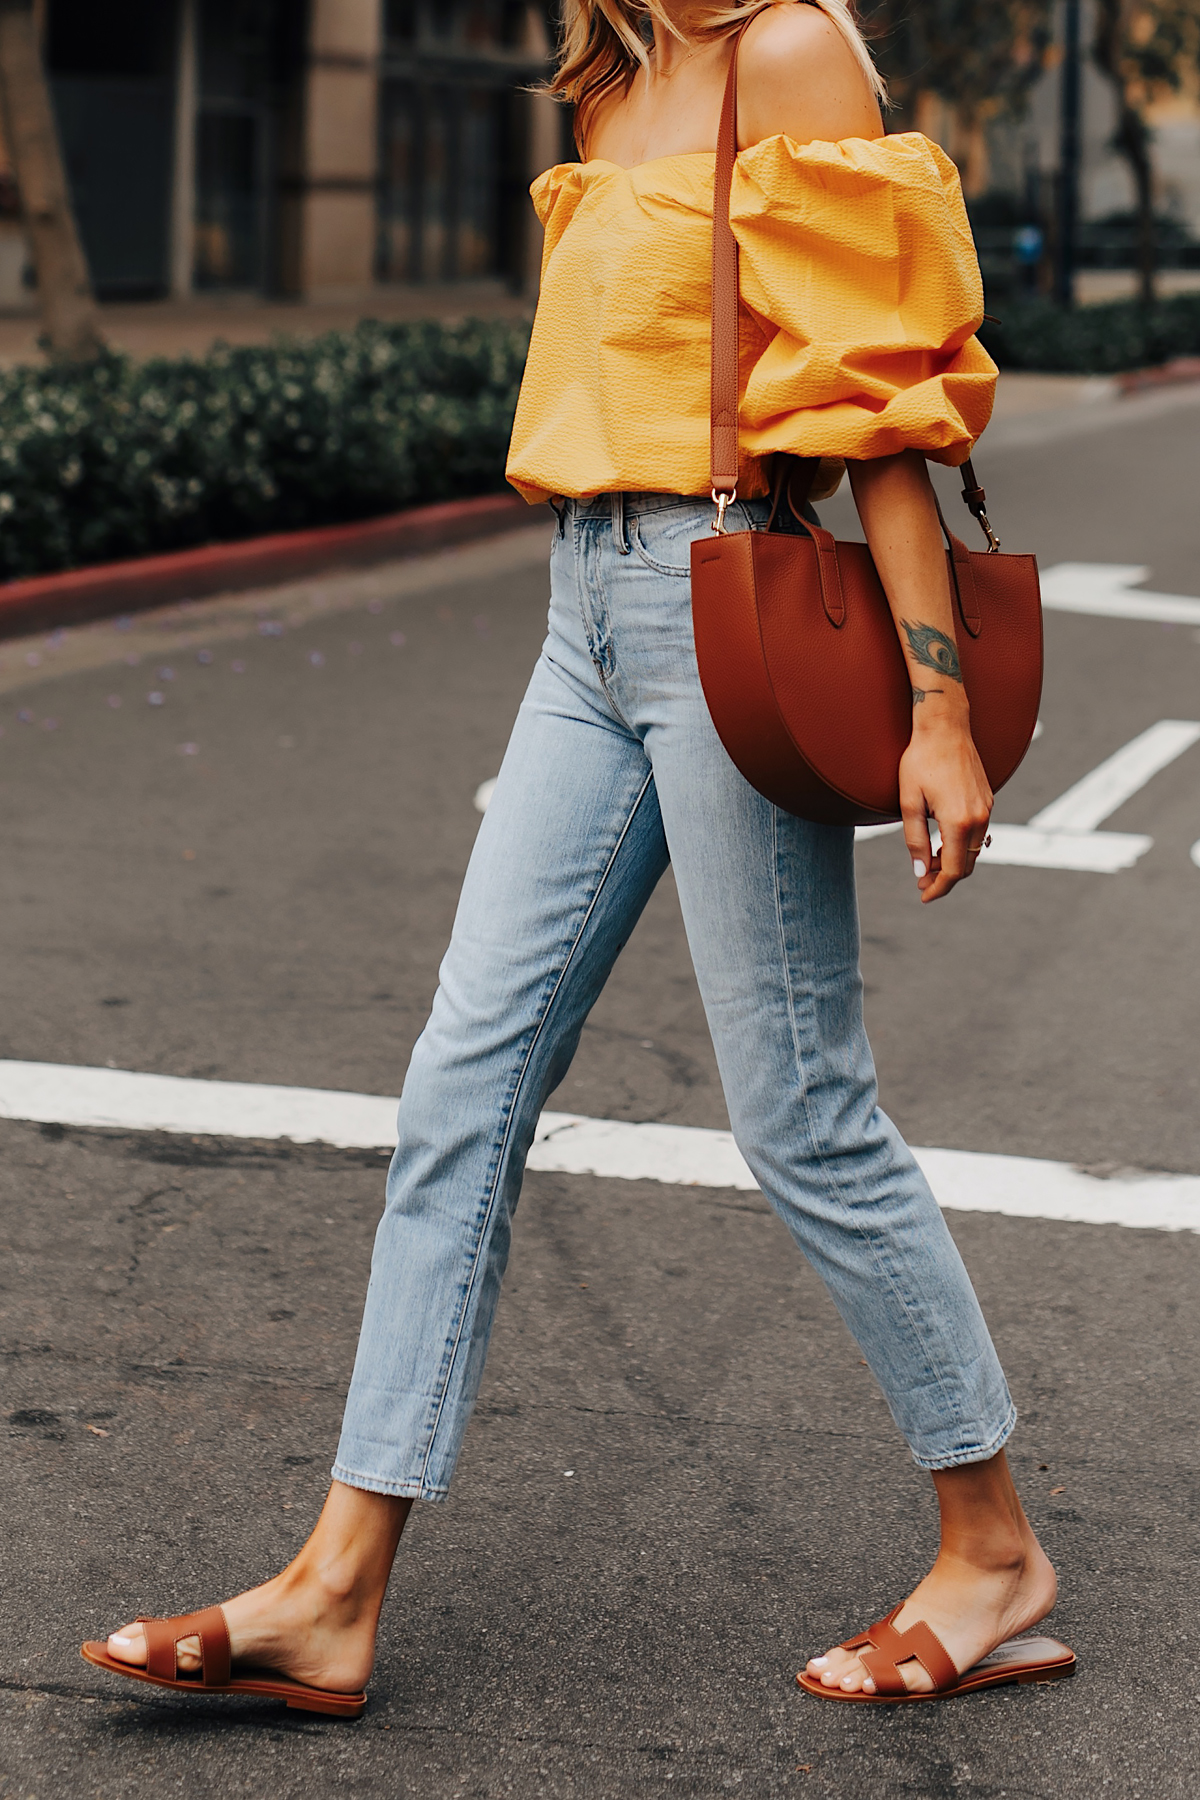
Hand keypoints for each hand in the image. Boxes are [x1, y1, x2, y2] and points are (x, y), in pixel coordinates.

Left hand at [899, 713, 992, 903]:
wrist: (944, 726)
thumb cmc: (920, 760)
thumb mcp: (909, 803)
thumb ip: (915, 840)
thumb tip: (921, 871)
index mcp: (959, 820)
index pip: (953, 870)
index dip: (938, 887)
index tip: (923, 895)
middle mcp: (979, 817)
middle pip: (967, 864)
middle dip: (945, 878)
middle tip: (921, 881)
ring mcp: (987, 807)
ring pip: (973, 850)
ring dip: (953, 861)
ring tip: (928, 863)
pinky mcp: (987, 799)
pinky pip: (977, 833)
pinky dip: (961, 845)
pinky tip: (942, 843)